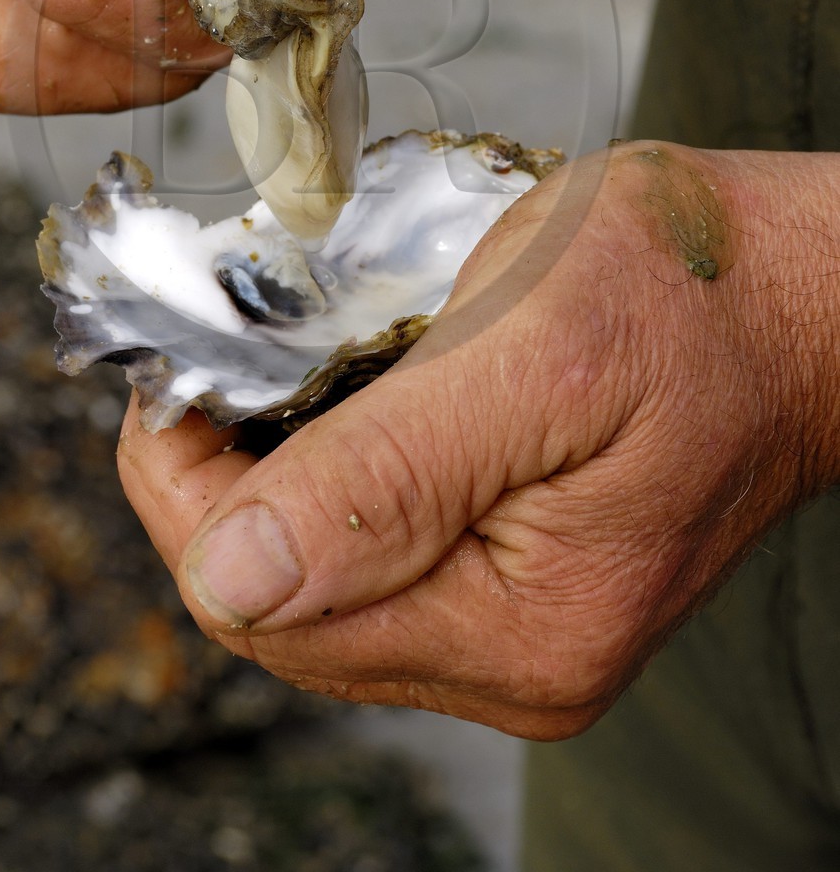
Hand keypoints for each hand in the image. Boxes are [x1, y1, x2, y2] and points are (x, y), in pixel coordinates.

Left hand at [117, 141, 839, 737]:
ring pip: (318, 580)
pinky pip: (377, 556)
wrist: (806, 294)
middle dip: (228, 473)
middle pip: (277, 603)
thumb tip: (231, 573)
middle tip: (239, 346)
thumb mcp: (538, 347)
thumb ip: (388, 472)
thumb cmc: (697, 292)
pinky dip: (338, 471)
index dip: (184, 484)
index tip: (179, 367)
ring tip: (303, 360)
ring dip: (281, 469)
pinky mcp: (523, 589)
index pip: (259, 603)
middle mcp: (515, 663)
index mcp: (519, 628)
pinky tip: (360, 393)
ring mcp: (519, 634)